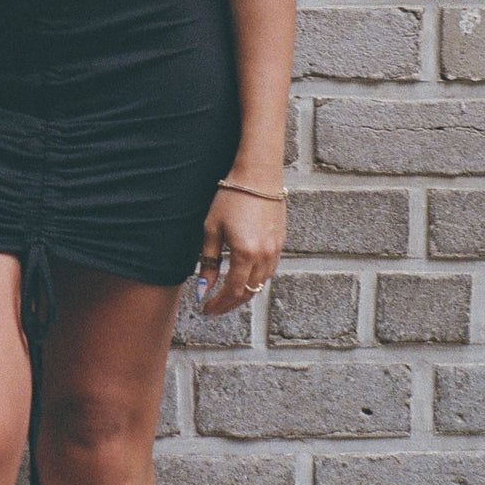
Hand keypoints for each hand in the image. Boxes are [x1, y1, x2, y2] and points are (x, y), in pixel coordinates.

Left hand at [196, 186, 285, 314]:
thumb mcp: (212, 228)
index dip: (218, 304)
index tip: (206, 310)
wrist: (258, 174)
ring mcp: (275, 250)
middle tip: (214, 308)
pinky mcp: (280, 243)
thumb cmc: (231, 197)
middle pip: (248, 292)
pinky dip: (256, 279)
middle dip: (230, 304)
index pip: (232, 291)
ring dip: (244, 293)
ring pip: (261, 284)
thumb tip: (204, 288)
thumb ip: (208, 261)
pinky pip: (269, 271)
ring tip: (226, 295)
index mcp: (245, 254)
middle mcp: (264, 256)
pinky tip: (243, 277)